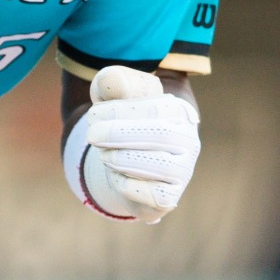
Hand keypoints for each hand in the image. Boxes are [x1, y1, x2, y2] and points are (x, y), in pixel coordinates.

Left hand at [62, 65, 199, 222]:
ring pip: (160, 166)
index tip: (93, 115)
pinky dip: (127, 184)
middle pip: (162, 135)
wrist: (125, 161)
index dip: (121, 111)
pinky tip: (117, 176)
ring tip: (105, 155)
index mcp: (178, 111)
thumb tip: (114, 81)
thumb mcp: (111, 96)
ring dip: (123, 159)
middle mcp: (188, 140)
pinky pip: (153, 194)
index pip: (156, 108)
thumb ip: (112, 82)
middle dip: (121, 134)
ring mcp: (182, 171)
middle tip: (92, 135)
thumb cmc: (121, 120)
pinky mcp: (169, 197)